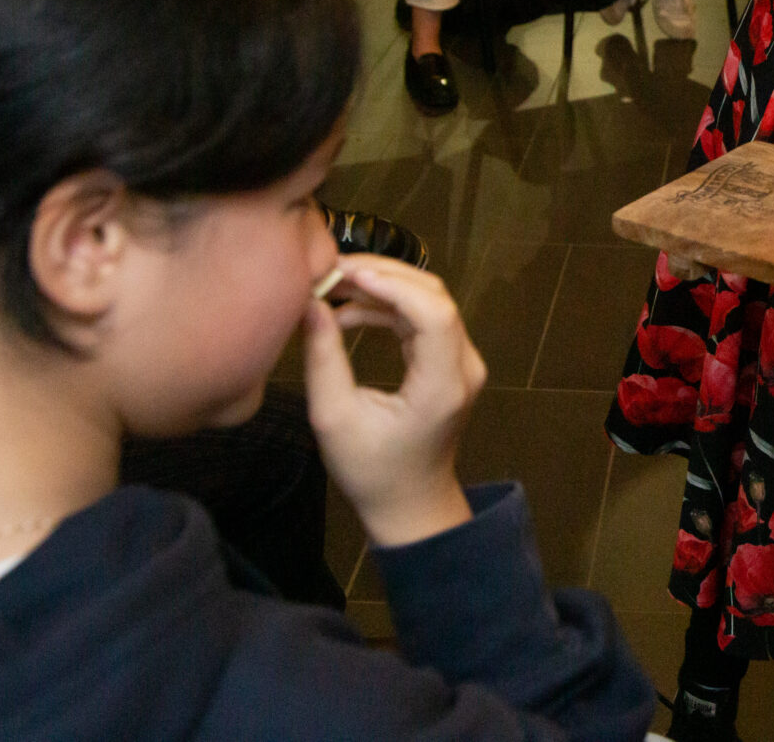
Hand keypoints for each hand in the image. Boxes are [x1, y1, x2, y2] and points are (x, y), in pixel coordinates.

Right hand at [301, 255, 484, 547]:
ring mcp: (463, 362)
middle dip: (382, 275)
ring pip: (429, 300)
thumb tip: (310, 305)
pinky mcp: (451, 360)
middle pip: (433, 296)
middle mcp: (463, 368)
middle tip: (331, 271)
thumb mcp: (333, 419)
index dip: (392, 284)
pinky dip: (389, 306)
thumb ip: (323, 360)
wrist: (410, 503)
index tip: (347, 274)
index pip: (433, 312)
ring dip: (383, 287)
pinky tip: (349, 311)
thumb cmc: (371, 470)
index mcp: (442, 386)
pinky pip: (424, 317)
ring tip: (332, 287)